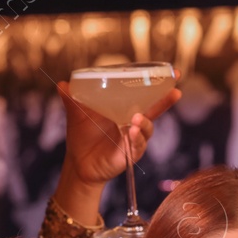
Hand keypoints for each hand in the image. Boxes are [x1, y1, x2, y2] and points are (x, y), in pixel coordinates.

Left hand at [55, 78, 181, 188]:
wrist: (77, 163)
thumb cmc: (82, 136)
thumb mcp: (77, 114)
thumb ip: (72, 99)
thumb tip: (62, 84)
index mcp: (125, 110)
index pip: (145, 96)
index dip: (159, 86)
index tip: (173, 74)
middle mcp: (133, 124)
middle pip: (154, 111)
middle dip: (166, 101)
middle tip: (175, 91)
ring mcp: (132, 140)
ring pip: (146, 129)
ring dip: (144, 123)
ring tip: (136, 118)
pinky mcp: (128, 154)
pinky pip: (136, 146)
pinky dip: (135, 139)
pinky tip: (131, 132)